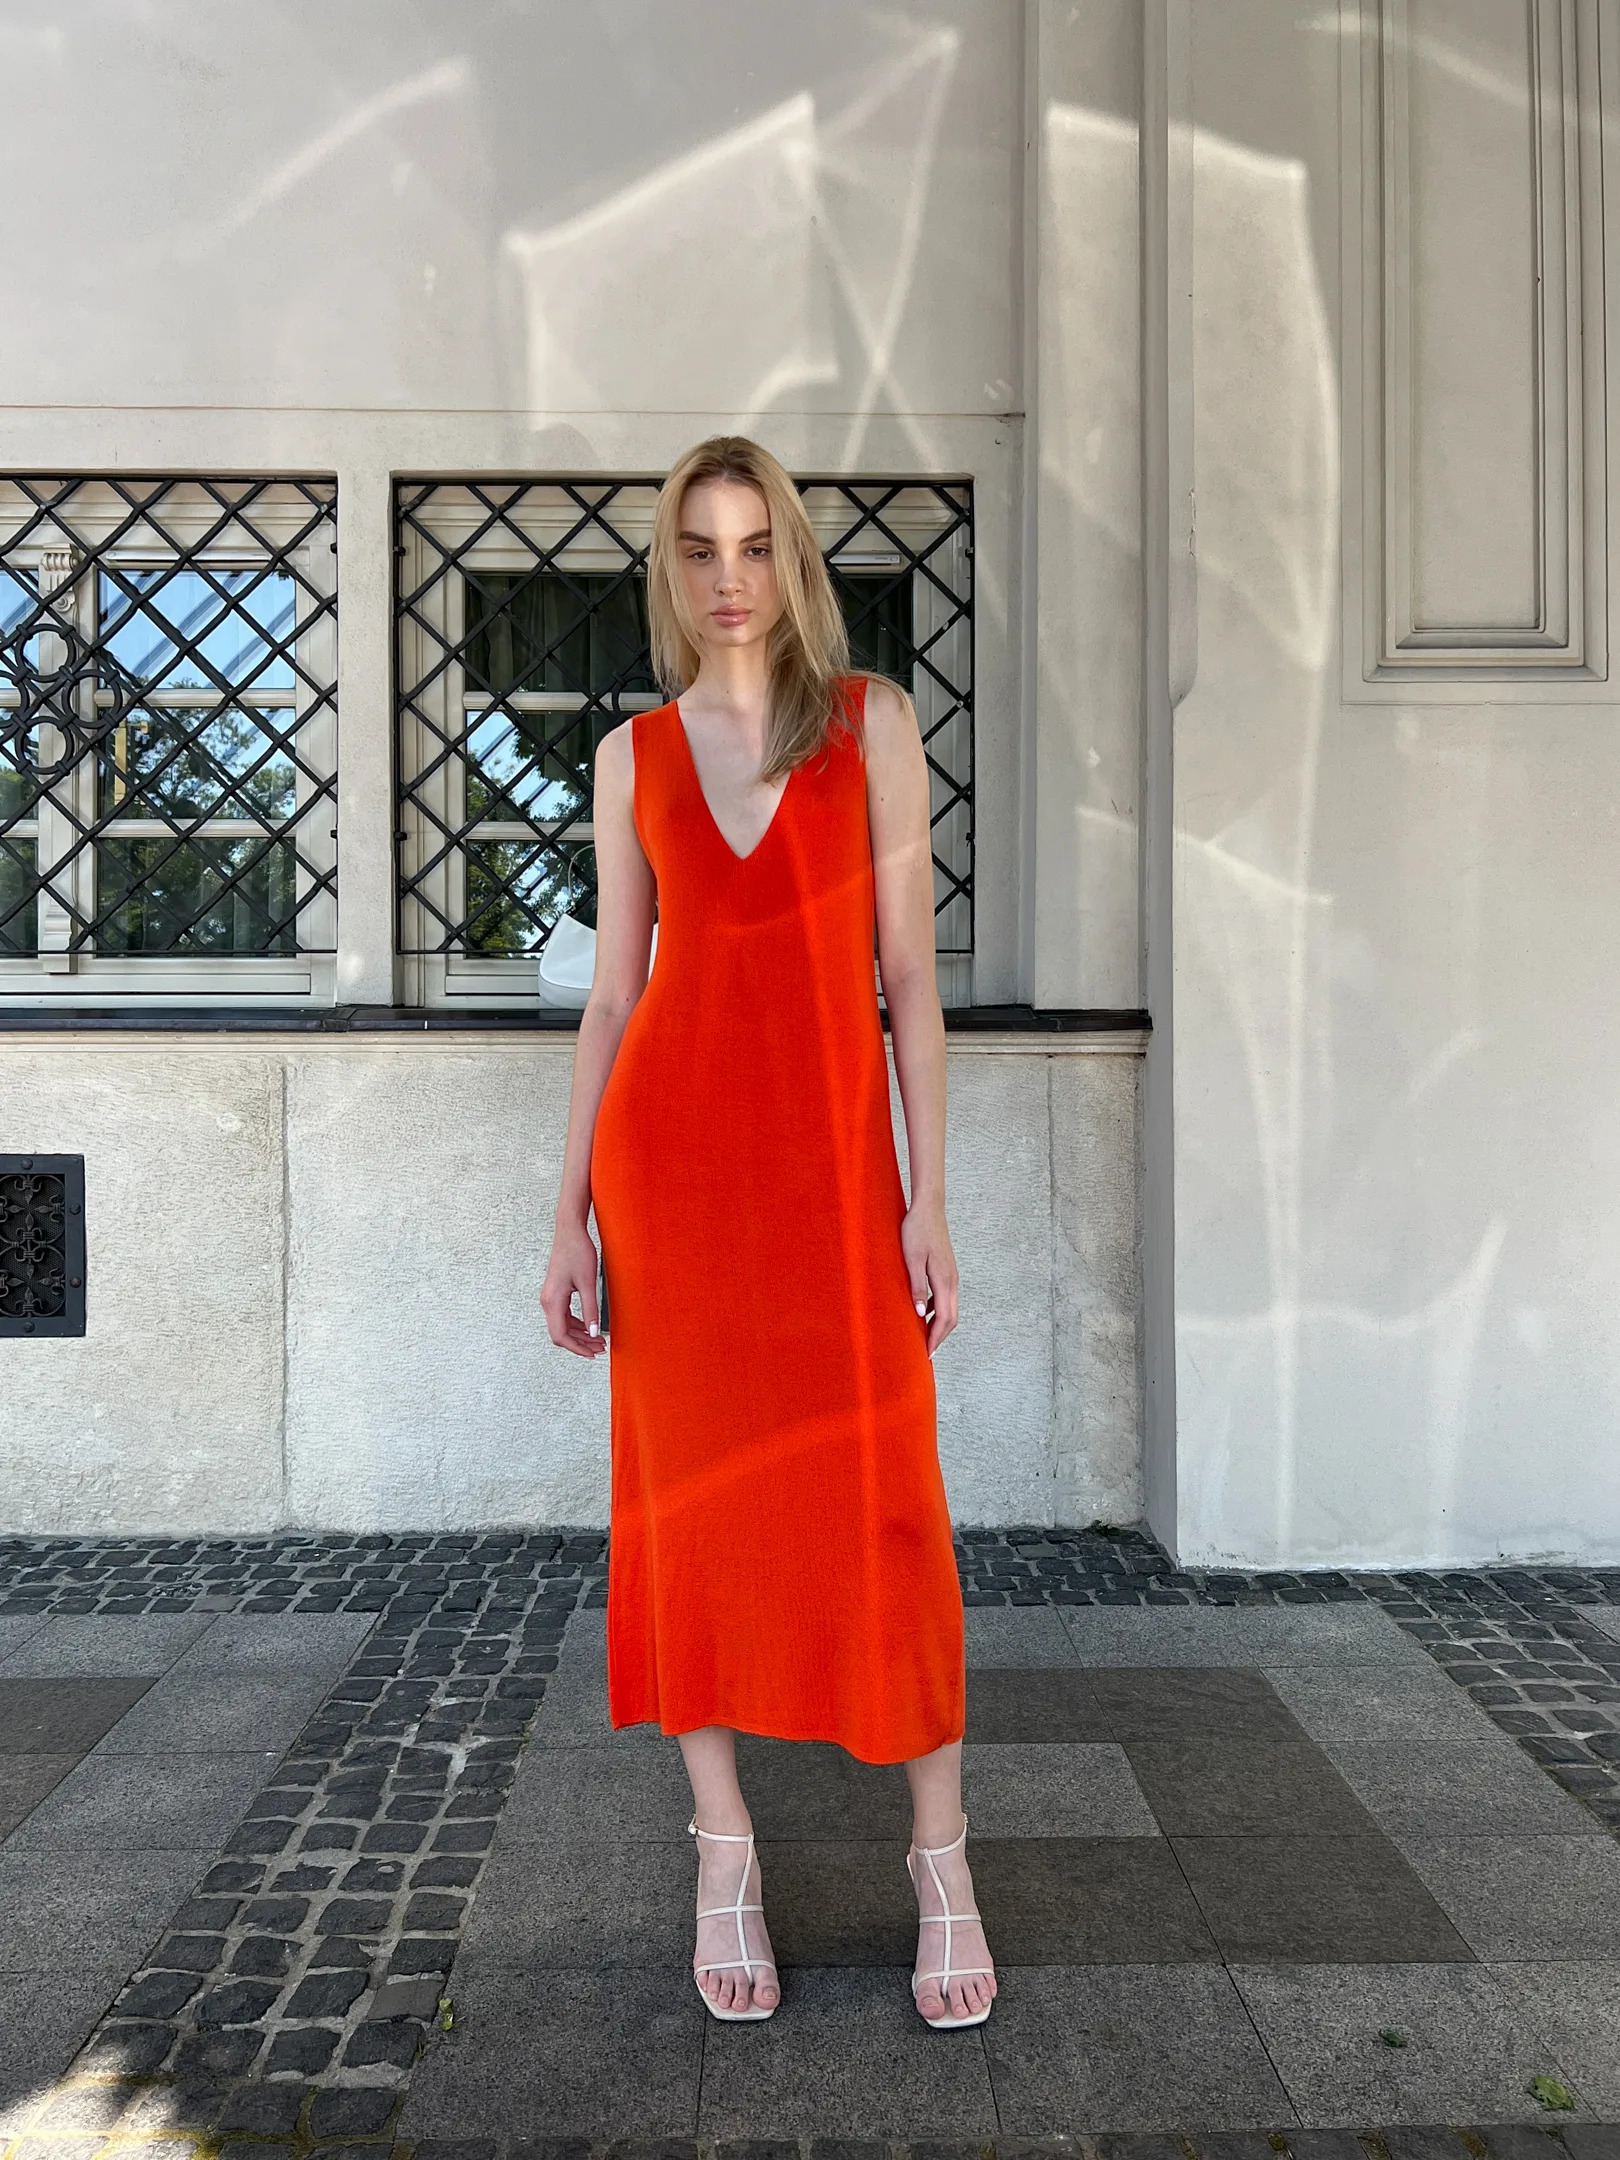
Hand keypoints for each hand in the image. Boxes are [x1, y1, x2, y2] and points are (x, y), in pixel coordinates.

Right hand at [540, 1220, 606, 1357]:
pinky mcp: (555, 1293)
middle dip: (580, 1344)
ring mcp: (550, 1297)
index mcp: (553, 1301)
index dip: (577, 1348)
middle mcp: (547, 1301)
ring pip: (562, 1326)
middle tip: (601, 1348)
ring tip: (598, 1340)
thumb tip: (594, 1333)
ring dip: (579, 1335)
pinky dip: (576, 1324)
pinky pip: (563, 1316)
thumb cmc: (578, 1252)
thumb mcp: (588, 1283)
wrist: (569, 1232)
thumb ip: (591, 1310)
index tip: (593, 1353)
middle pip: (560, 1333)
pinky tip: (589, 1326)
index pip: (560, 1335)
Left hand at [901, 1197, 958, 1356]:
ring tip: (923, 1337)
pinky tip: (922, 1313)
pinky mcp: (947, 1270)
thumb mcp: (911, 1259)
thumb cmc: (917, 1230)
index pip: (944, 1318)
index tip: (927, 1354)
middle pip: (951, 1317)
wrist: (929, 1208)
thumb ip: (916, 1287)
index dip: (936, 1338)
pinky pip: (945, 1298)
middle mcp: (952, 1280)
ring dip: (939, 1325)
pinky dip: (937, 1311)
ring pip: (949, 1308)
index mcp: (944, 1280)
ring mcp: (951, 1275)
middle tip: (926, 1352)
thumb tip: (918, 1314)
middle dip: (940, 1336)